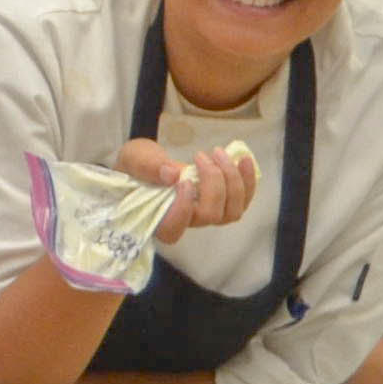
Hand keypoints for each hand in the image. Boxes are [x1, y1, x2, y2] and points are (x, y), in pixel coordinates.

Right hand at [116, 134, 257, 244]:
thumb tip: (174, 174)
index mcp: (157, 218)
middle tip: (201, 155)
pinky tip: (244, 159)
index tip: (183, 181)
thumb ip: (148, 167)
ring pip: (231, 212)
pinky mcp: (221, 203)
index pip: (173, 230)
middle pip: (209, 215)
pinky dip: (247, 181)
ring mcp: (206, 215)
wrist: (148, 164)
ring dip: (232, 181)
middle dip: (213, 183)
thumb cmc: (137, 166)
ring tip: (219, 153)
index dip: (183, 210)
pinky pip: (242, 201)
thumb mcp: (134, 158)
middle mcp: (185, 223)